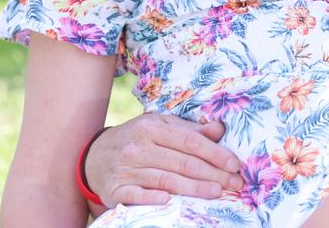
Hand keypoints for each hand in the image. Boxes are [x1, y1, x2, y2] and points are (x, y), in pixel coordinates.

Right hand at [84, 113, 242, 206]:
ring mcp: (126, 169)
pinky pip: (137, 195)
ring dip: (194, 188)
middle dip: (212, 174)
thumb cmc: (138, 139)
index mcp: (152, 127)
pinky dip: (153, 198)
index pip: (190, 141)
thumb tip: (220, 129)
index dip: (215, 153)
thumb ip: (190, 130)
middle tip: (234, 183)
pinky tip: (170, 201)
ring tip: (217, 193)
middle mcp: (138, 147)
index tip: (234, 164)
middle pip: (182, 163)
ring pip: (166, 180)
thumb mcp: (161, 127)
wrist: (95, 156)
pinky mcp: (114, 189)